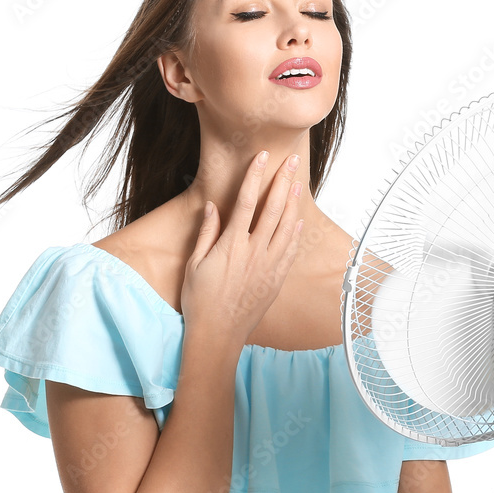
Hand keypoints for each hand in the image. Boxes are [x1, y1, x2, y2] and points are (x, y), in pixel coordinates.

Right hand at [180, 150, 303, 343]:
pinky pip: (290, 250)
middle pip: (273, 209)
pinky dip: (295, 232)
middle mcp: (254, 252)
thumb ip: (207, 232)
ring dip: (293, 202)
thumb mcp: (194, 264)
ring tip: (297, 182)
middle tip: (290, 161)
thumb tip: (212, 206)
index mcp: (231, 246)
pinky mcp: (276, 279)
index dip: (254, 176)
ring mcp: (269, 266)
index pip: (245, 202)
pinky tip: (298, 219)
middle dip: (282, 181)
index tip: (262, 157)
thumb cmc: (201, 301)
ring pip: (287, 226)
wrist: (218, 335)